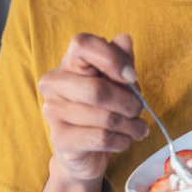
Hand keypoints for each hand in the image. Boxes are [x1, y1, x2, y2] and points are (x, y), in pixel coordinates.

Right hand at [39, 33, 149, 183]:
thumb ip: (121, 59)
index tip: (132, 76)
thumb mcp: (115, 80)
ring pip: (104, 117)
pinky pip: (101, 138)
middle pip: (97, 89)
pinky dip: (121, 141)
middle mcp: (54, 83)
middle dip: (128, 102)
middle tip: (138, 109)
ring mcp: (53, 111)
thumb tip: (124, 40)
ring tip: (137, 128)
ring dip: (130, 125)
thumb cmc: (101, 108)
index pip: (82, 45)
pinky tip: (124, 140)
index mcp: (68, 62)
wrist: (83, 150)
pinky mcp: (60, 138)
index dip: (112, 58)